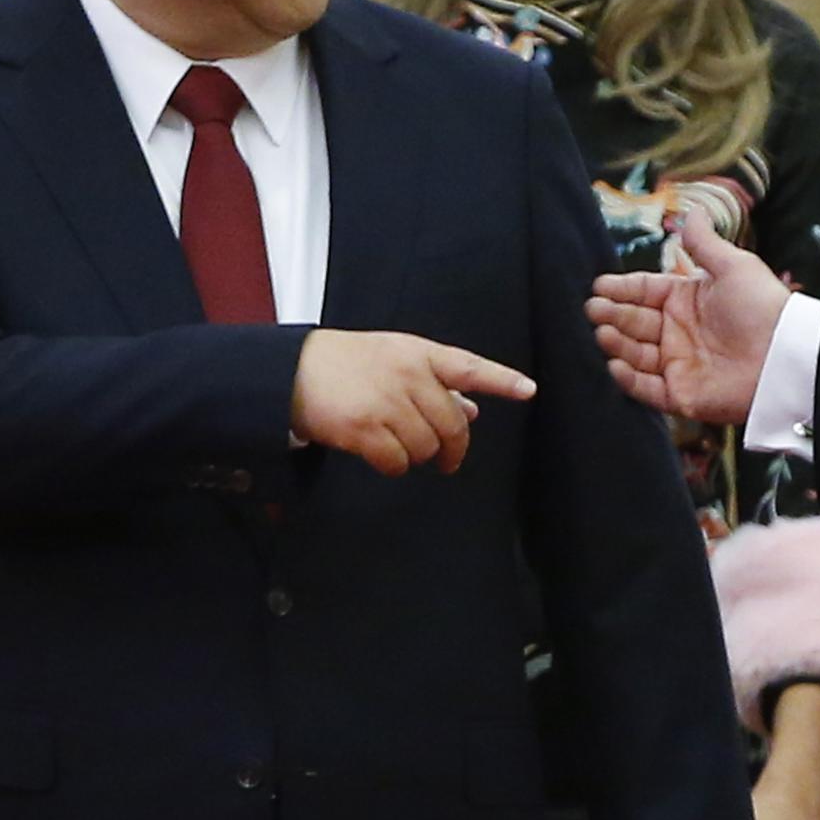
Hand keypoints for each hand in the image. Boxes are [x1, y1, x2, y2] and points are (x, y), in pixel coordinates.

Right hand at [290, 330, 534, 476]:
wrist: (291, 370)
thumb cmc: (346, 363)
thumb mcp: (394, 359)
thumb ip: (434, 382)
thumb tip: (471, 410)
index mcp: (418, 353)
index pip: (469, 367)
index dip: (502, 380)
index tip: (529, 391)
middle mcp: (406, 375)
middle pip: (453, 424)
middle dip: (453, 447)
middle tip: (447, 459)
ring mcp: (385, 401)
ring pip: (427, 446)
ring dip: (418, 455)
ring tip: (399, 445)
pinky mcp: (363, 428)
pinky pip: (397, 462)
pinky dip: (394, 466)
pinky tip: (382, 456)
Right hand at [589, 207, 788, 423]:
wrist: (786, 356)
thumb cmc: (764, 308)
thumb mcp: (734, 267)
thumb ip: (705, 243)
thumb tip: (692, 211)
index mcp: (688, 300)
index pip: (645, 291)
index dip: (622, 288)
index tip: (599, 285)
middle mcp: (678, 332)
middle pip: (635, 321)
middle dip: (612, 313)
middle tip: (593, 308)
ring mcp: (678, 364)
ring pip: (635, 353)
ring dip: (616, 343)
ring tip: (603, 331)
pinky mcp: (681, 395)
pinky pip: (646, 388)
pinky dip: (628, 379)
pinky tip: (615, 364)